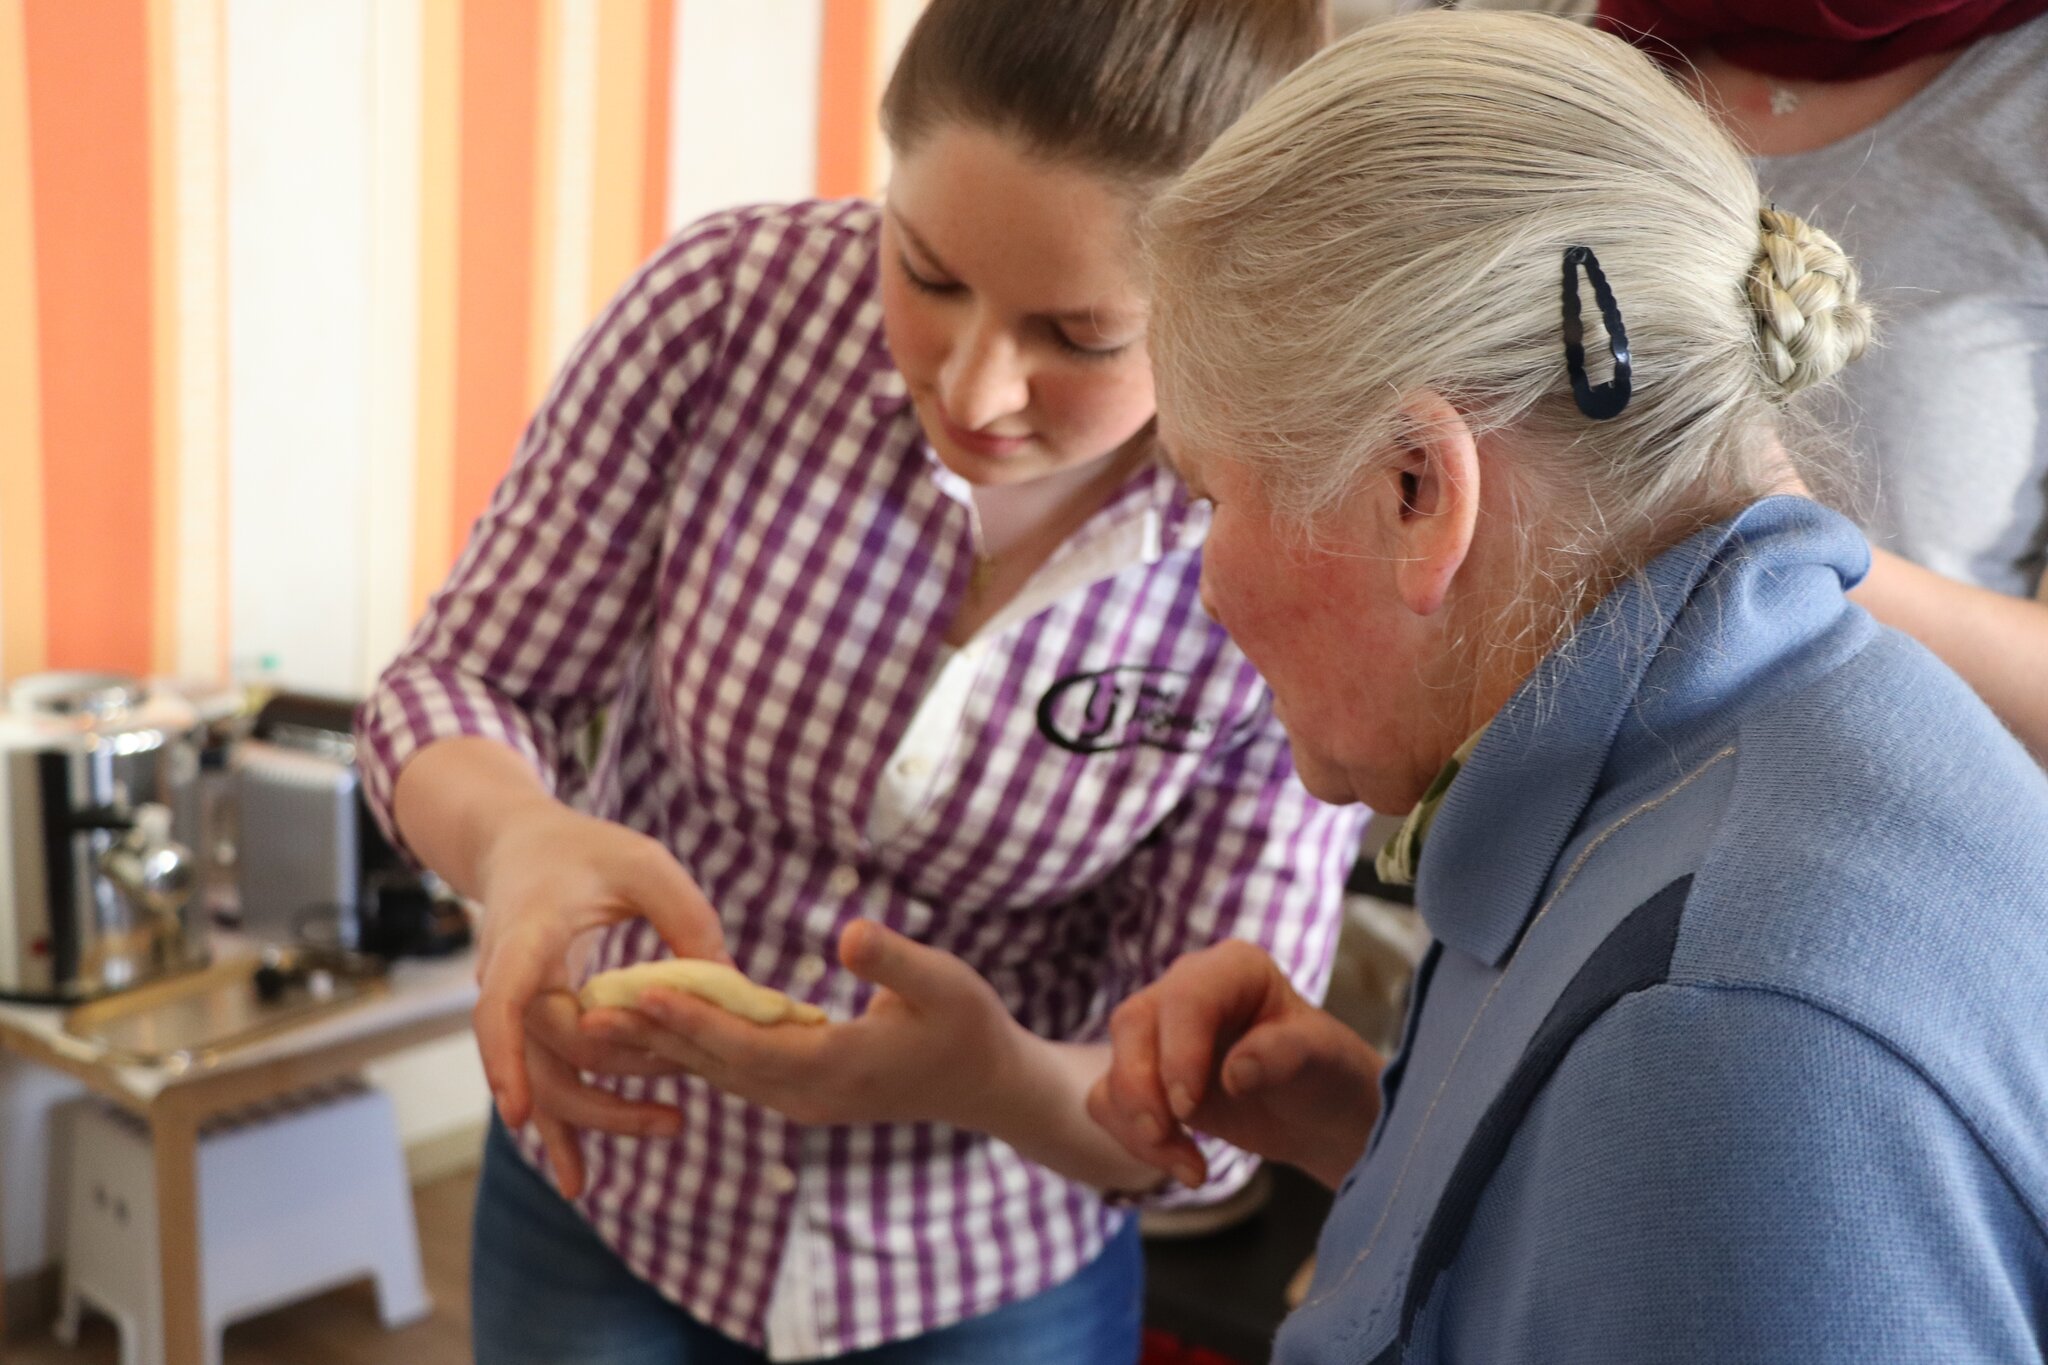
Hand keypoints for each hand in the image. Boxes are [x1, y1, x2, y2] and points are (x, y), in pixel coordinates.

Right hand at [470, 801, 725, 1144]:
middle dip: (607, 1098)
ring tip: (670, 1128)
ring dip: (599, 1117)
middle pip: (549, 1061)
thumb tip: (732, 989)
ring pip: (547, 1082)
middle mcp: (511, 982)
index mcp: (529, 938)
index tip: (517, 1112)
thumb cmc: (587, 850)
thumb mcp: (646, 866)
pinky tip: (580, 1177)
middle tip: (678, 1118)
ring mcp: (518, 1008)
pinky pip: (545, 1080)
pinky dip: (563, 1125)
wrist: (523, 848)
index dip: (506, 1057)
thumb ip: (687, 919)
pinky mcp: (533, 1024)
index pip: (504, 1004)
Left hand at [584, 921, 1020, 1129]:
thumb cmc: (969, 1024)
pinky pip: (733, 1073)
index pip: (747, 1045)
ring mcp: (802, 1101)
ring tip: (597, 1022)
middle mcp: (808, 1095)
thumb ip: (893, 958)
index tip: (643, 987)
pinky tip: (654, 1028)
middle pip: (716, 1066)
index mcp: (836, 1067)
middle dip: (652, 1037)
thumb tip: (847, 932)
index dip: (694, 1017)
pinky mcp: (801, 1094)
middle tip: (584, 1011)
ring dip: (661, 1047)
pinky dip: (691, 1051)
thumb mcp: (944, 980)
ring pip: (717, 1074)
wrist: (987, 1084)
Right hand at [1087, 940, 1382, 1190]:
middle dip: (1140, 1087)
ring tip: (1193, 1169)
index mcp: (1232, 969)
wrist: (1315, 1111)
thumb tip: (1233, 1073)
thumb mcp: (1320, 1058)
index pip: (1186, 997)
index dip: (1179, 1050)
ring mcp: (1159, 1034)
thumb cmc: (1323, 1070)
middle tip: (1169, 1134)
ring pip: (1114, 1068)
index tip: (1189, 1107)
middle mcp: (1185, 991)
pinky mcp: (1143, 1077)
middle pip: (1131, 1024)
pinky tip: (1186, 1167)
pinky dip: (1134, 1141)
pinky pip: (1110, 1102)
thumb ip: (1283, 1055)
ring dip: (1138, 1126)